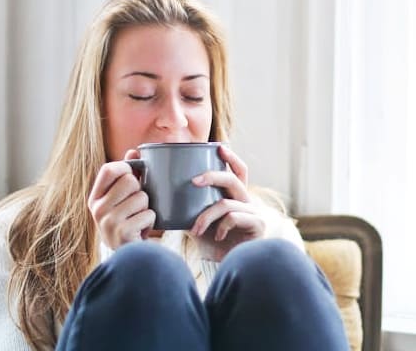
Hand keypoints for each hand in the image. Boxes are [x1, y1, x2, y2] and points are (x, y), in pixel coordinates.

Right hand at [87, 149, 155, 248]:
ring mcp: (108, 222)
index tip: (133, 176)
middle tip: (137, 205)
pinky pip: (148, 214)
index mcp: (95, 198)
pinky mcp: (123, 233)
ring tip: (139, 218)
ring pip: (142, 197)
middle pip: (130, 181)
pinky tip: (142, 230)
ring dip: (147, 207)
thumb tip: (133, 151)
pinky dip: (151, 221)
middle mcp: (97, 209)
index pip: (109, 169)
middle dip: (141, 190)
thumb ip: (127, 174)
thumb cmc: (127, 222)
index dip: (125, 168)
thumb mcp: (121, 199)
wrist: (128, 257)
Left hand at [188, 145, 264, 260]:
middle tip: (192, 181)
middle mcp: (246, 201)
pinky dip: (221, 226)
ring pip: (226, 203)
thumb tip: (158, 194)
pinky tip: (216, 236)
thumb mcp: (194, 221)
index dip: (231, 158)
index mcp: (234, 196)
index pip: (238, 171)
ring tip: (194, 229)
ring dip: (206, 216)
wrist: (225, 267)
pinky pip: (234, 217)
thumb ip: (183, 207)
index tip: (218, 147)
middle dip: (212, 176)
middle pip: (232, 179)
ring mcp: (253, 213)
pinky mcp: (257, 226)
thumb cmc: (211, 243)